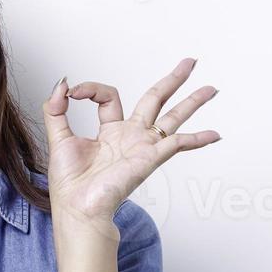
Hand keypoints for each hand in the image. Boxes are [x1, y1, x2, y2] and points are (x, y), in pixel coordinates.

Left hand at [41, 57, 220, 227]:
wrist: (78, 207)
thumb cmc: (70, 183)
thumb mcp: (58, 138)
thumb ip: (56, 109)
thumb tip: (63, 84)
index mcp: (110, 131)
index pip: (109, 96)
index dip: (92, 89)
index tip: (74, 92)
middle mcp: (130, 136)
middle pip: (156, 100)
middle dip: (173, 81)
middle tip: (190, 63)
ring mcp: (143, 146)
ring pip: (173, 117)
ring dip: (193, 102)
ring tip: (211, 89)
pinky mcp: (149, 158)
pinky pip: (178, 144)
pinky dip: (197, 139)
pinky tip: (214, 135)